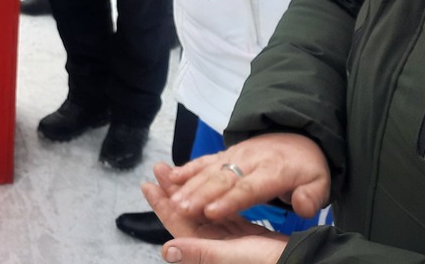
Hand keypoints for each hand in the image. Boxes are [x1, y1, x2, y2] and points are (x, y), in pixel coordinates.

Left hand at [143, 167, 287, 263]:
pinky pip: (222, 216)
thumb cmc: (276, 263)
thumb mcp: (237, 256)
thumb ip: (202, 253)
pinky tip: (206, 190)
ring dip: (190, 193)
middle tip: (159, 169)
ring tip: (175, 174)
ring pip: (204, 215)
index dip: (163, 205)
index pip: (180, 227)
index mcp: (212, 254)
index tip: (148, 184)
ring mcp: (232, 245)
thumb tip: (166, 250)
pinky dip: (211, 200)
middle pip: (189, 217)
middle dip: (173, 192)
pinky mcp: (247, 239)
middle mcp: (218, 250)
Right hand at [165, 135, 331, 222]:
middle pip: (221, 179)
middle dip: (200, 194)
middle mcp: (250, 160)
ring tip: (172, 199)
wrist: (297, 137)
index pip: (248, 188)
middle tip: (181, 207)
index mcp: (274, 171)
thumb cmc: (306, 167)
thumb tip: (302, 208)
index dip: (229, 201)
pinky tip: (171, 177)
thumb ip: (311, 197)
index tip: (211, 212)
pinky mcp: (225, 154)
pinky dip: (187, 168)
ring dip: (189, 184)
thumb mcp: (319, 182)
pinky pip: (204, 160)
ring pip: (208, 170)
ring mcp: (235, 155)